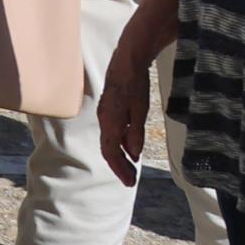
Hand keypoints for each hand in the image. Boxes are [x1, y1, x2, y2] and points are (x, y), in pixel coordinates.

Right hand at [96, 43, 152, 184]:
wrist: (126, 62)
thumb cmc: (134, 84)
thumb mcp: (140, 110)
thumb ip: (135, 132)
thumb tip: (133, 154)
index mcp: (110, 122)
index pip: (111, 152)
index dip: (120, 169)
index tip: (130, 182)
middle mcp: (104, 120)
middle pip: (108, 149)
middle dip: (119, 166)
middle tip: (131, 180)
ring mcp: (105, 115)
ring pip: (109, 142)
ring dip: (119, 157)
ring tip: (131, 168)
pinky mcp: (109, 110)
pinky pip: (111, 133)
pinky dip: (119, 145)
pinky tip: (129, 148)